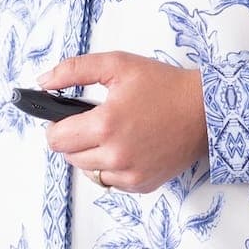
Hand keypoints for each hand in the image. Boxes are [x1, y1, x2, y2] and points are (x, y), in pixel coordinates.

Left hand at [39, 52, 208, 194]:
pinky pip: (111, 182)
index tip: (65, 118)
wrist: (205, 111)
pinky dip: (111, 167)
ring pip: (88, 172)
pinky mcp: (142, 184)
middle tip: (92, 122)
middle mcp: (116, 155)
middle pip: (69, 157)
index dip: (55, 126)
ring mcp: (130, 174)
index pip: (56, 139)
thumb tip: (43, 81)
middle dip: (74, 138)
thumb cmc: (165, 86)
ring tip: (110, 134)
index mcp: (106, 125)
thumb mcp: (118, 64)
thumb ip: (75, 70)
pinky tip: (125, 147)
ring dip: (91, 155)